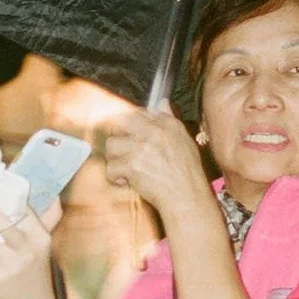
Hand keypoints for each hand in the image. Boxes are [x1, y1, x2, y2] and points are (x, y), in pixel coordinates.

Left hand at [103, 102, 213, 224]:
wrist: (186, 195)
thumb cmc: (187, 172)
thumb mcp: (184, 140)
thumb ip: (170, 119)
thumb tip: (162, 102)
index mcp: (166, 124)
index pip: (138, 113)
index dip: (129, 125)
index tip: (129, 136)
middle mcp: (153, 132)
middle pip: (119, 124)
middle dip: (118, 139)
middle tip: (124, 153)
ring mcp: (140, 148)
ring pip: (112, 145)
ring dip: (115, 158)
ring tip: (126, 168)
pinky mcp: (131, 165)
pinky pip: (111, 167)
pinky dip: (116, 177)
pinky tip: (126, 181)